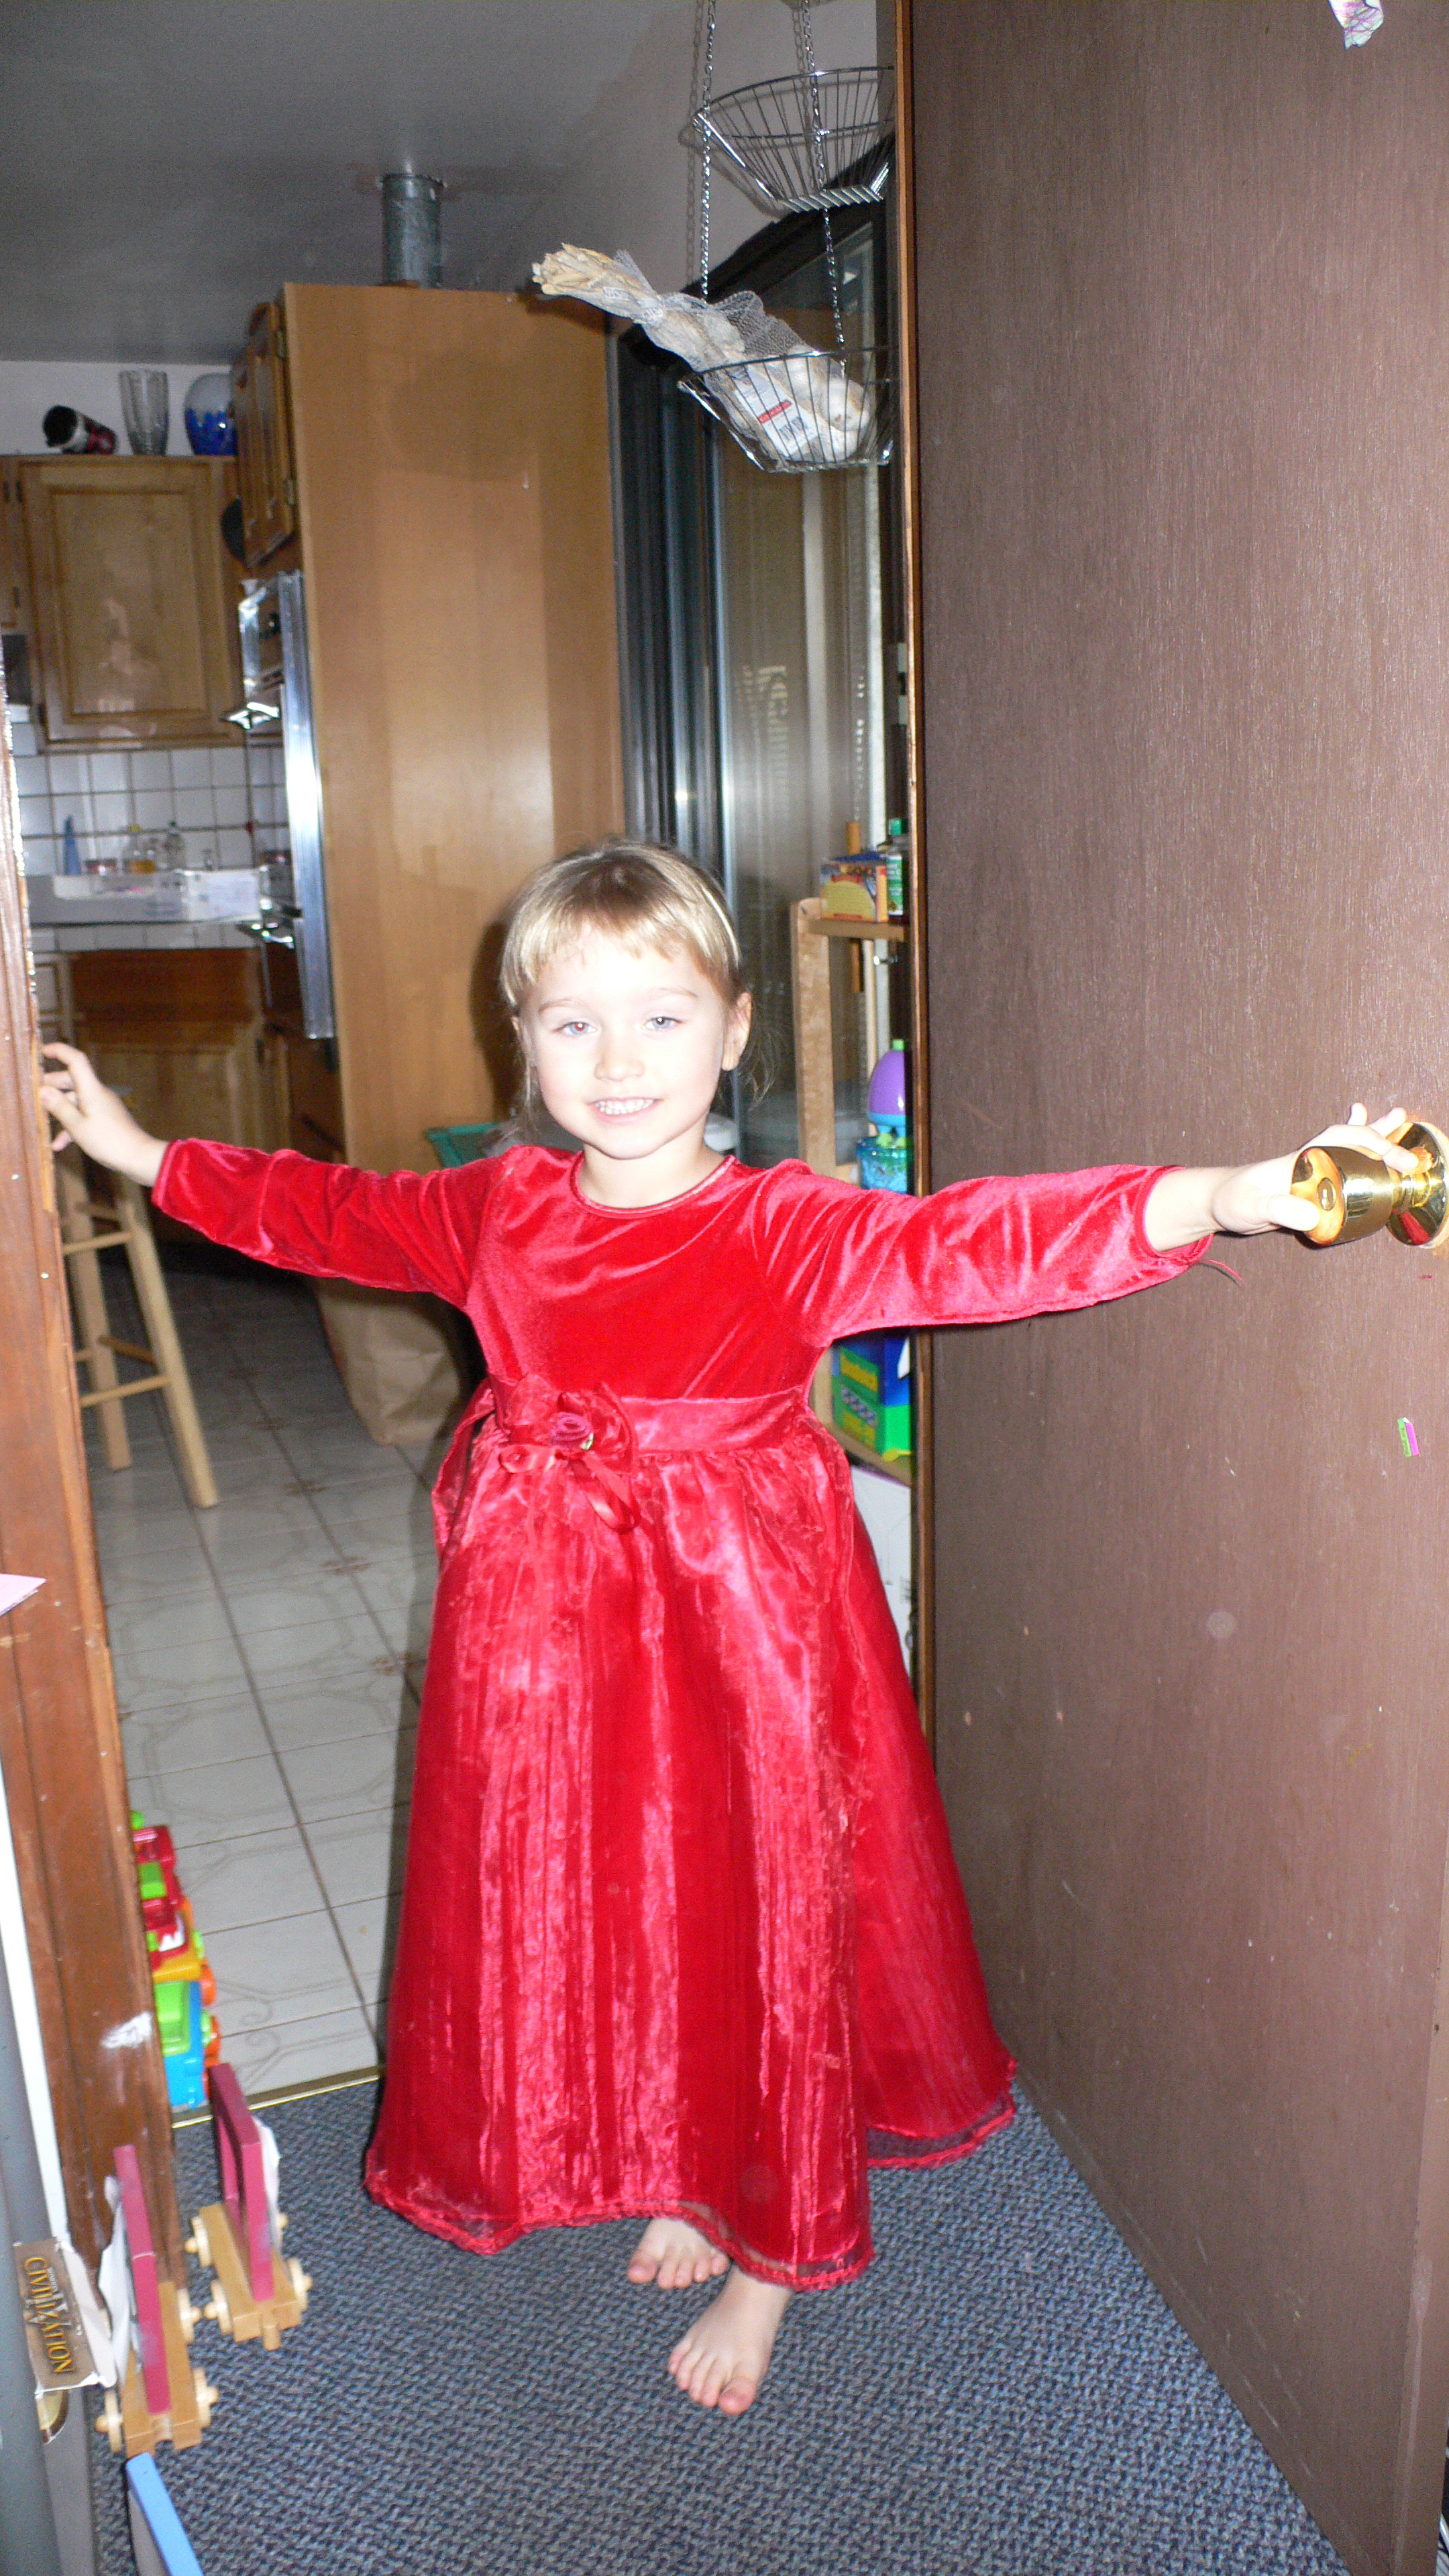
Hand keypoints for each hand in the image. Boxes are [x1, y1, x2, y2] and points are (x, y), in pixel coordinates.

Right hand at [38, 1044, 165, 1186]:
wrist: (138, 1158)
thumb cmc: (109, 1142)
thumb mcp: (78, 1127)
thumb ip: (60, 1107)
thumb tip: (43, 1090)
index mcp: (92, 1090)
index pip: (76, 1060)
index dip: (59, 1051)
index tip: (43, 1052)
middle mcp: (97, 1094)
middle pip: (72, 1079)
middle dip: (52, 1084)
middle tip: (35, 1092)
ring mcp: (102, 1106)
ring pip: (76, 1100)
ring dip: (59, 1109)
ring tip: (42, 1119)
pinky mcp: (105, 1118)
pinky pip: (84, 1116)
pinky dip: (71, 1126)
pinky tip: (58, 1145)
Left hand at [1143, 1103, 1416, 1248]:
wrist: (1216, 1202)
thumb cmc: (1231, 1201)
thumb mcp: (1253, 1207)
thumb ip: (1279, 1209)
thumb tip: (1312, 1216)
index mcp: (1301, 1160)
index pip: (1344, 1143)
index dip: (1372, 1147)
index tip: (1397, 1161)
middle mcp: (1309, 1160)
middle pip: (1350, 1140)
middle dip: (1381, 1140)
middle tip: (1409, 1155)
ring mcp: (1310, 1171)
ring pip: (1347, 1148)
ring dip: (1372, 1137)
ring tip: (1397, 1117)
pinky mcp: (1308, 1187)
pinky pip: (1340, 1170)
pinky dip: (1357, 1162)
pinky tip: (1368, 1164)